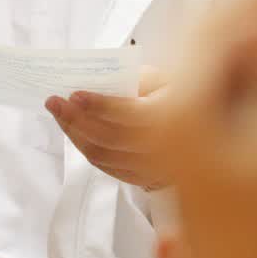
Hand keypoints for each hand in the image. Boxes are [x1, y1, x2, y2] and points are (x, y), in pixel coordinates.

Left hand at [47, 68, 172, 189]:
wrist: (203, 125)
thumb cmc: (179, 94)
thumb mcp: (162, 78)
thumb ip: (132, 81)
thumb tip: (93, 84)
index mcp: (172, 117)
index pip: (130, 115)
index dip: (100, 105)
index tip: (74, 94)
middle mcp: (164, 148)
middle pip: (109, 140)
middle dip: (75, 120)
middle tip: (53, 101)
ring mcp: (153, 169)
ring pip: (102, 157)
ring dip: (74, 134)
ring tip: (58, 112)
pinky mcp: (143, 178)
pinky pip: (106, 167)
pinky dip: (86, 147)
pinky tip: (73, 130)